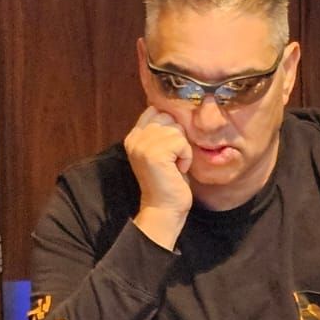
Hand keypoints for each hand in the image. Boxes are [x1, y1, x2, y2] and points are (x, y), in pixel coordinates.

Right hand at [124, 108, 193, 247]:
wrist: (164, 208)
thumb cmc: (169, 180)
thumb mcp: (162, 150)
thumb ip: (161, 131)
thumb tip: (176, 111)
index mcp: (134, 136)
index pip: (155, 110)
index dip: (170, 125)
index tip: (171, 147)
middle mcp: (135, 138)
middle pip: (168, 117)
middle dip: (178, 137)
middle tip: (173, 159)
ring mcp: (142, 145)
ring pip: (177, 130)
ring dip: (183, 149)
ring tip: (175, 165)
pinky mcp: (154, 154)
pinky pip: (182, 143)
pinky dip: (186, 157)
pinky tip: (178, 169)